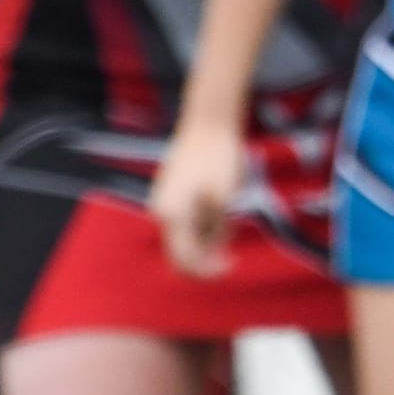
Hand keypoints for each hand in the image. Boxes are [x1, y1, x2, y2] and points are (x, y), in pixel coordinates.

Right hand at [151, 116, 242, 276]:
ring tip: (227, 210)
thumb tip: (213, 254)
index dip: (209, 270)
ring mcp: (163, 203)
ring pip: (184, 238)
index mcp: (173, 216)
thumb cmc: (219, 160)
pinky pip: (184, 222)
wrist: (210, 124)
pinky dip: (202, 224)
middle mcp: (161, 213)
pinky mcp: (169, 195)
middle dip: (206, 258)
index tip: (232, 265)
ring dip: (207, 238)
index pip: (186, 260)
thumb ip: (217, 233)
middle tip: (231, 253)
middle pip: (180, 254)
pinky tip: (219, 205)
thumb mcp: (225, 202)